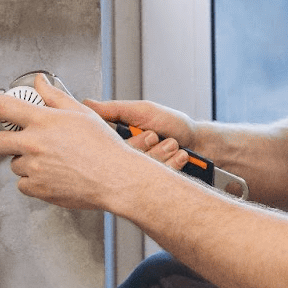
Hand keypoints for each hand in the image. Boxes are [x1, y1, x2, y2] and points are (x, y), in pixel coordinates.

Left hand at [0, 74, 167, 210]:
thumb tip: (41, 83)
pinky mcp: (37, 189)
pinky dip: (33, 180)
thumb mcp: (81, 113)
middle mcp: (34, 144)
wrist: (115, 178)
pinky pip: (22, 184)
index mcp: (43, 121)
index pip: (2, 107)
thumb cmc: (103, 147)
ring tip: (50, 160)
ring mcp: (34, 168)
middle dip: (6, 140)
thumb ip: (55, 96)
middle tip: (22, 140)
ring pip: (14, 164)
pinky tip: (51, 174)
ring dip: (25, 161)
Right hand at [83, 96, 198, 173]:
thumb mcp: (143, 110)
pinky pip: (156, 178)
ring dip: (162, 153)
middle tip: (156, 135)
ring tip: (172, 144)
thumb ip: (114, 110)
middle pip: (123, 159)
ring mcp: (141, 170)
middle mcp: (127, 155)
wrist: (200, 143)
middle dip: (145, 145)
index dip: (125, 140)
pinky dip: (172, 163)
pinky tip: (179, 156)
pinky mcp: (153, 182)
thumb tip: (86, 104)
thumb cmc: (174, 124)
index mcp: (119, 138)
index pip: (106, 144)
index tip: (142, 134)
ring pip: (141, 169)